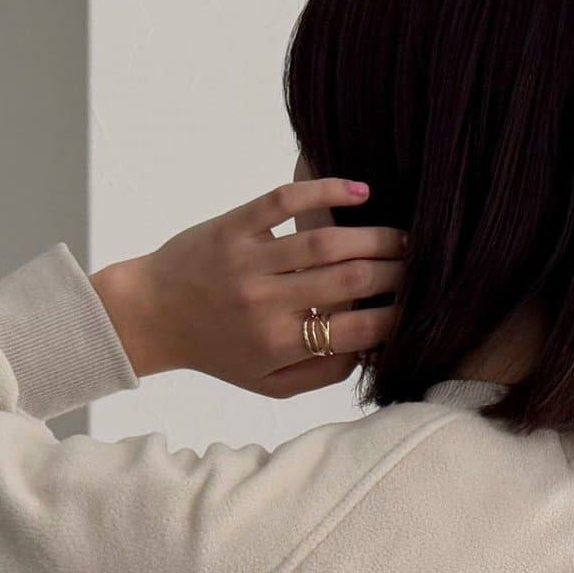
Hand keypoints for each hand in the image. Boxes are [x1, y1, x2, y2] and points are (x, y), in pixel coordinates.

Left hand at [89, 176, 407, 395]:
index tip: (419, 310)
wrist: (153, 315)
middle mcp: (267, 303)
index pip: (356, 329)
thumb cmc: (218, 351)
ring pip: (327, 240)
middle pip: (351, 279)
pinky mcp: (235, 226)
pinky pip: (285, 200)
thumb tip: (368, 350)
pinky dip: (326, 189)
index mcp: (280, 345)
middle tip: (420, 268)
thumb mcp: (269, 384)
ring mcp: (251, 261)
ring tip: (402, 237)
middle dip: (396, 272)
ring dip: (374, 235)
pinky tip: (360, 191)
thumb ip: (320, 373)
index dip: (396, 318)